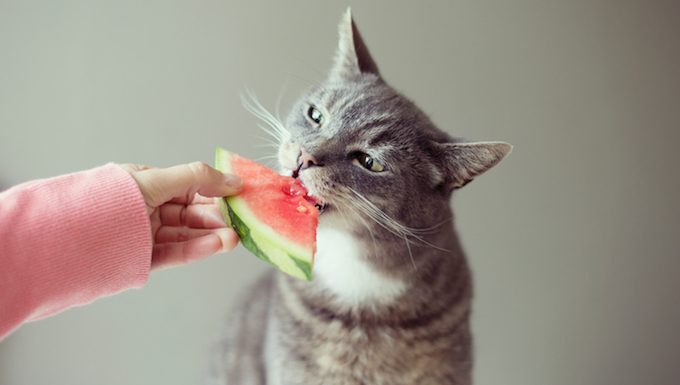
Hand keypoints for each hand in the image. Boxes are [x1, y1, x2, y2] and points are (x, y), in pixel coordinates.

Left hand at [120, 162, 241, 270]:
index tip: (239, 196)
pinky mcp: (145, 259)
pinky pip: (176, 253)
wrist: (72, 238)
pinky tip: (216, 246)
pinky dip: (197, 250)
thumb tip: (234, 180)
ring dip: (212, 237)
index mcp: (148, 185)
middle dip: (216, 218)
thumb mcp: (156, 180)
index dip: (215, 191)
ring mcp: (147, 235)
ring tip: (233, 239)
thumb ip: (197, 178)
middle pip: (191, 214)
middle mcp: (148, 209)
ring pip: (187, 236)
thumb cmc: (110, 200)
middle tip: (240, 222)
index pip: (190, 187)